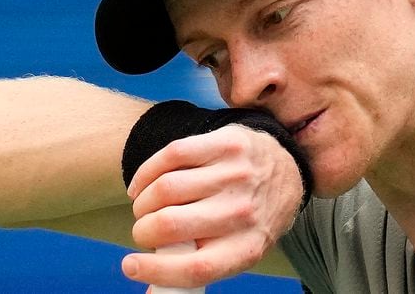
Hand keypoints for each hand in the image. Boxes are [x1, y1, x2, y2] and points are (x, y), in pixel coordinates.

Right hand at [122, 124, 303, 287]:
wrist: (284, 172)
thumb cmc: (249, 219)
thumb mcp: (237, 250)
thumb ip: (198, 267)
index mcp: (246, 247)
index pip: (194, 268)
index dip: (155, 271)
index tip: (130, 265)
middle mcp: (243, 211)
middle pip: (171, 225)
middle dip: (143, 230)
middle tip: (143, 230)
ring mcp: (236, 174)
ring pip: (166, 188)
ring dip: (143, 201)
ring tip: (144, 207)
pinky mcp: (227, 143)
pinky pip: (172, 155)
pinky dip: (146, 173)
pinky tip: (142, 185)